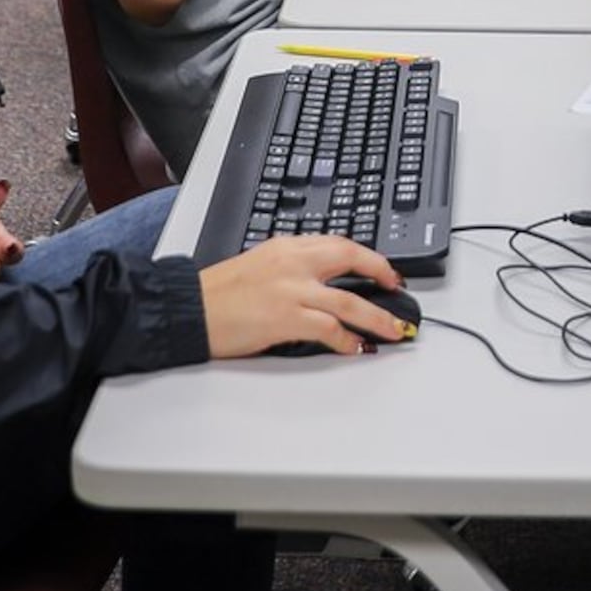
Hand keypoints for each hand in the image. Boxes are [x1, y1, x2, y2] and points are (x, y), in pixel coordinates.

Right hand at [200, 235, 408, 358]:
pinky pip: (329, 328)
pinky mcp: (285, 318)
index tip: (385, 270)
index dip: (369, 258)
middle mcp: (293, 262)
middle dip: (383, 276)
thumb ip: (293, 268)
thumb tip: (325, 284)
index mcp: (287, 246)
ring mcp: (291, 290)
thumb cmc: (219, 293)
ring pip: (349, 301)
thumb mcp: (260, 264)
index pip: (339, 243)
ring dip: (378, 317)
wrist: (190, 308)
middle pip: (352, 260)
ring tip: (393, 330)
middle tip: (399, 292)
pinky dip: (348, 339)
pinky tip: (355, 347)